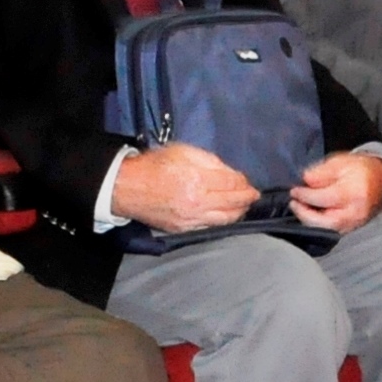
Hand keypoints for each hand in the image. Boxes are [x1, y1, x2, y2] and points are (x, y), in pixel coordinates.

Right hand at [114, 143, 257, 232]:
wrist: (127, 188)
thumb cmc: (154, 165)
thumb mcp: (183, 151)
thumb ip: (210, 161)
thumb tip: (230, 174)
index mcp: (197, 180)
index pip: (232, 184)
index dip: (244, 183)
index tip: (248, 183)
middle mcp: (197, 203)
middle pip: (233, 203)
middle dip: (247, 199)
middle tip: (253, 195)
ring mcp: (190, 219)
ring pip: (225, 219)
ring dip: (238, 212)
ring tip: (243, 206)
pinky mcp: (183, 229)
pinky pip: (210, 226)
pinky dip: (221, 220)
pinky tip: (225, 215)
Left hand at [292, 153, 381, 233]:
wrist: (380, 178)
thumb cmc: (361, 169)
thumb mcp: (340, 162)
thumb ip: (321, 172)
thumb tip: (305, 180)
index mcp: (353, 192)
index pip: (323, 199)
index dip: (305, 195)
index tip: (294, 191)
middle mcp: (355, 212)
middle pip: (324, 222)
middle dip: (304, 214)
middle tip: (294, 203)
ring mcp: (354, 223)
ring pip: (326, 229)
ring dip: (309, 220)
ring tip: (301, 207)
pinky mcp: (352, 228)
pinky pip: (331, 230)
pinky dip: (318, 223)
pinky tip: (311, 213)